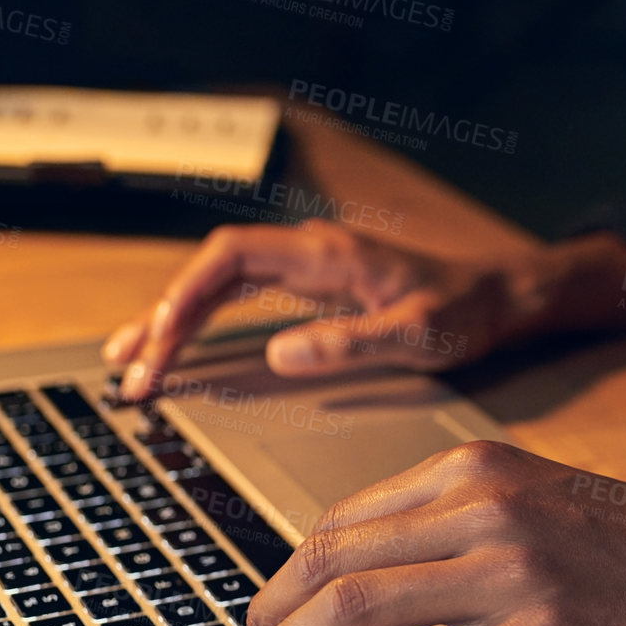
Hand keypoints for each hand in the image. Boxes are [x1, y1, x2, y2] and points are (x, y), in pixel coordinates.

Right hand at [103, 219, 541, 399]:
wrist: (499, 295)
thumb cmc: (466, 310)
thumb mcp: (418, 333)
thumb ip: (351, 342)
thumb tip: (279, 353)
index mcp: (324, 256)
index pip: (230, 258)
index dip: (186, 295)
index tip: (160, 339)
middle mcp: (307, 254)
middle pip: (212, 273)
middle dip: (165, 319)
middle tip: (132, 372)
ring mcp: (306, 270)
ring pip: (219, 285)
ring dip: (173, 321)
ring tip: (127, 361)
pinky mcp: (311, 289)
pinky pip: (241, 299)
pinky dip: (204, 322)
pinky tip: (177, 348)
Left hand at [243, 440, 625, 625]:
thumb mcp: (550, 500)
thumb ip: (466, 521)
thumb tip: (380, 573)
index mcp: (482, 469)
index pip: (345, 519)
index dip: (287, 571)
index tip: (269, 607)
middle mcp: (488, 507)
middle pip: (334, 559)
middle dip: (271, 614)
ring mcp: (516, 570)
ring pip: (359, 609)